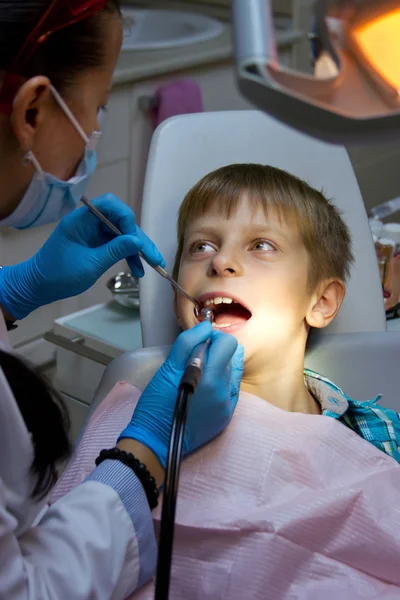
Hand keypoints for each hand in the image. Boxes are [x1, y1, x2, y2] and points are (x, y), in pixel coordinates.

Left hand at [0, 194, 164, 319]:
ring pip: (122, 233)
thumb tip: (137, 241)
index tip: (136, 242)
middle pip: (121, 221)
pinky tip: (138, 269)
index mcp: (82, 220)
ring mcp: (92, 232)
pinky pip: (116, 244)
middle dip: (139, 239)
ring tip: (152, 266)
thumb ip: (115, 251)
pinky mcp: (95, 243)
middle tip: (154, 258)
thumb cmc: (58, 275)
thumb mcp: (90, 264)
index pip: (111, 206)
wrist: (38, 286)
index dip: (127, 220)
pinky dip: (127, 255)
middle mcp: (89, 222)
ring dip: (137, 249)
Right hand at [118, 321, 243, 467]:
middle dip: (217, 351)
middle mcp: (225, 391)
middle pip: (232, 356)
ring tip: (199, 375)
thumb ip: (188, 343)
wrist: (156, 441)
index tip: (200, 342)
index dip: (214, 338)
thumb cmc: (157, 404)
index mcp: (210, 377)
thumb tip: (206, 326)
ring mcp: (228, 405)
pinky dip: (221, 383)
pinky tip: (205, 388)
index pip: (229, 344)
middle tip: (196, 358)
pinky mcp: (227, 416)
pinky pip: (232, 390)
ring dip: (219, 367)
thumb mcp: (167, 369)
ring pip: (233, 372)